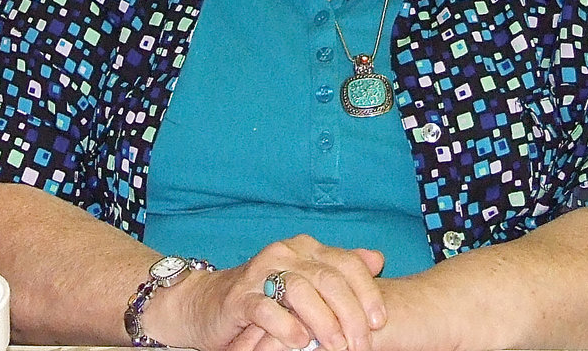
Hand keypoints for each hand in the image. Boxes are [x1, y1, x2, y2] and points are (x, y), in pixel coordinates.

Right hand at [149, 234, 384, 350]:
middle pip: (327, 278)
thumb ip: (338, 269)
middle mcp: (284, 253)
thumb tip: (377, 258)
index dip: (366, 292)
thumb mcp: (306, 279)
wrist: (208, 304)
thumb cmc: (265, 295)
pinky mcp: (240, 297)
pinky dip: (286, 327)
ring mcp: (260, 273)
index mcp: (305, 248)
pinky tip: (299, 342)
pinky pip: (266, 309)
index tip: (379, 322)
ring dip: (324, 323)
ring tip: (337, 348)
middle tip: (361, 344)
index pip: (345, 263)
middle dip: (350, 314)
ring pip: (300, 291)